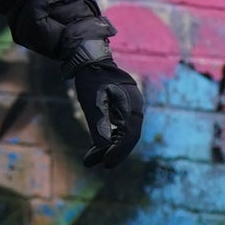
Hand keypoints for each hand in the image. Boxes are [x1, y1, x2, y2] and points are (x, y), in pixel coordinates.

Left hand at [65, 39, 143, 169]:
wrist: (90, 59)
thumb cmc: (91, 79)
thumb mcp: (92, 101)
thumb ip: (98, 122)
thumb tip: (103, 147)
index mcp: (132, 105)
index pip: (130, 134)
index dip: (119, 151)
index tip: (106, 164)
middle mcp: (135, 108)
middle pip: (128, 137)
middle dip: (114, 152)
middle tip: (100, 165)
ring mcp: (129, 109)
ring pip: (122, 134)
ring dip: (108, 148)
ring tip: (89, 161)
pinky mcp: (121, 109)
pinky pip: (118, 129)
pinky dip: (107, 139)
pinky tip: (94, 150)